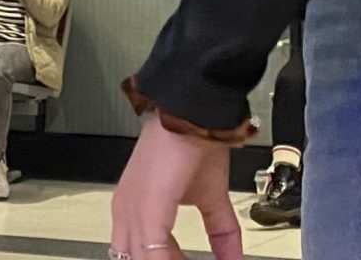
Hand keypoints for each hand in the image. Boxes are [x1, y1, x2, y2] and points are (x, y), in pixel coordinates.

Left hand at [111, 117, 242, 259]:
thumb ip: (221, 234)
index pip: (140, 255)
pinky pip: (152, 257)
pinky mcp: (145, 213)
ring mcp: (131, 214)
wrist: (196, 114)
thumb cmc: (194, 144)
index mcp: (133, 209)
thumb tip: (235, 259)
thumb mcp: (212, 199)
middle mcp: (126, 214)